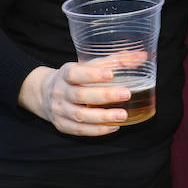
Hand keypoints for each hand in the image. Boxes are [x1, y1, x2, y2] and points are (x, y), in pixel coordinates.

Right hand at [17, 54, 141, 135]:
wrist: (44, 93)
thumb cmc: (76, 77)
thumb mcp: (89, 65)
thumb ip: (115, 61)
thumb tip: (142, 56)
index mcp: (65, 74)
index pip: (75, 73)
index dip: (91, 74)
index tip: (110, 74)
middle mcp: (60, 92)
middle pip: (80, 95)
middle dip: (104, 96)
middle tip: (126, 94)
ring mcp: (60, 110)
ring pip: (80, 116)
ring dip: (102, 117)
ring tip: (123, 115)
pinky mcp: (62, 125)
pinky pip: (79, 130)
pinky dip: (97, 130)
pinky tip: (113, 127)